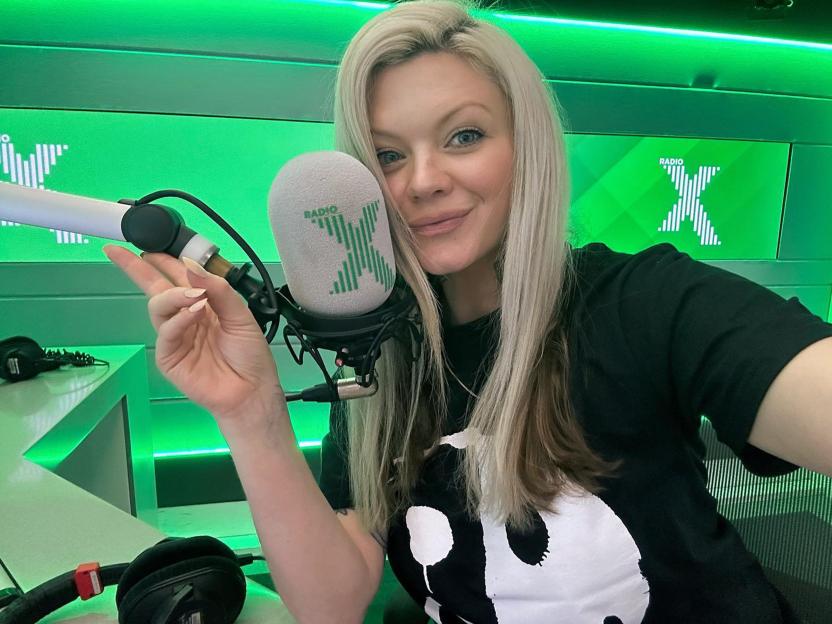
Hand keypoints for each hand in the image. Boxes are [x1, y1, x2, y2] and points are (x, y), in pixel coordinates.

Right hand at [103, 244, 283, 421]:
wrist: (252, 390)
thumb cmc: (249, 355)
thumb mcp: (241, 315)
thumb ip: (219, 290)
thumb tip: (191, 265)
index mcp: (203, 304)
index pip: (177, 277)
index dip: (163, 260)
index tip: (147, 243)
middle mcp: (185, 317)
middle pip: (156, 287)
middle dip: (137, 268)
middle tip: (121, 252)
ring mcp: (175, 336)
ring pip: (159, 305)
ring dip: (174, 295)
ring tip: (195, 297)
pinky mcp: (169, 356)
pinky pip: (167, 331)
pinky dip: (179, 319)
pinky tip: (194, 314)